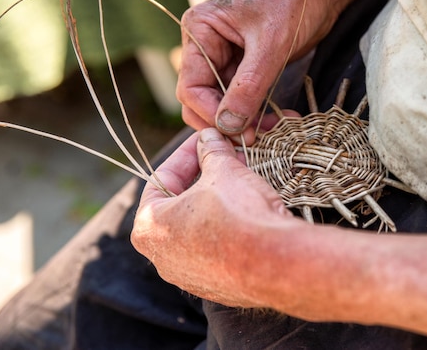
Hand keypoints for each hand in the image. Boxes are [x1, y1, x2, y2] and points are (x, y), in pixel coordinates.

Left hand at [131, 128, 303, 307]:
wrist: (276, 262)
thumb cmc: (240, 215)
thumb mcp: (224, 171)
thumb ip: (212, 152)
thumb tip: (210, 138)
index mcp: (149, 227)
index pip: (163, 178)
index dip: (188, 152)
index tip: (206, 139)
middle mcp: (162, 257)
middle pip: (180, 204)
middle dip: (205, 176)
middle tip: (226, 157)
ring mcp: (188, 276)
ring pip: (199, 228)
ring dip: (217, 202)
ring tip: (241, 180)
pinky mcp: (215, 287)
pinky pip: (217, 250)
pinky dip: (228, 229)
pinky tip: (248, 213)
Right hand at [176, 0, 396, 142]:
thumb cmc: (294, 1)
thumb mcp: (270, 46)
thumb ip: (248, 87)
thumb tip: (228, 126)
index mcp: (200, 30)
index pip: (191, 86)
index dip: (211, 114)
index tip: (237, 133)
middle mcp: (206, 44)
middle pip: (202, 99)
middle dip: (226, 122)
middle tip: (254, 140)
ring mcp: (225, 56)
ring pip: (224, 103)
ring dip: (245, 121)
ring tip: (273, 130)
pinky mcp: (245, 66)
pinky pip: (242, 98)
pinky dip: (257, 113)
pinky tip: (277, 121)